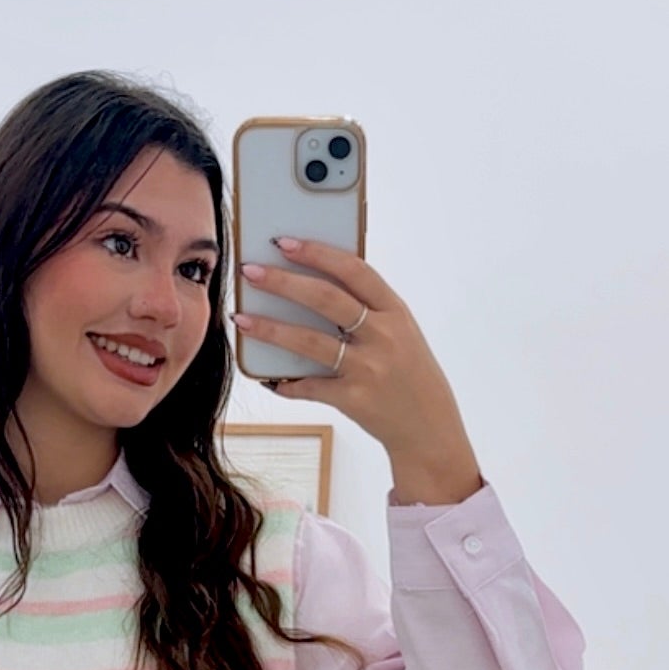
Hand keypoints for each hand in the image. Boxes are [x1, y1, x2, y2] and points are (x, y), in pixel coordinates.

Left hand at [231, 236, 479, 479]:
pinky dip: (285, 383)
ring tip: (241, 318)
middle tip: (250, 272)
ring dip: (270, 329)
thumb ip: (368, 309)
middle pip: (326, 299)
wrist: (429, 427)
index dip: (317, 253)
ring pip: (309, 342)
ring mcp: (368, 368)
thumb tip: (312, 284)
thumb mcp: (400, 332)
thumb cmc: (409, 373)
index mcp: (395, 311)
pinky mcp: (354, 399)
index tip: (284, 242)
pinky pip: (309, 387)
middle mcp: (383, 335)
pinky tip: (266, 378)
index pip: (354, 270)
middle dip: (283, 282)